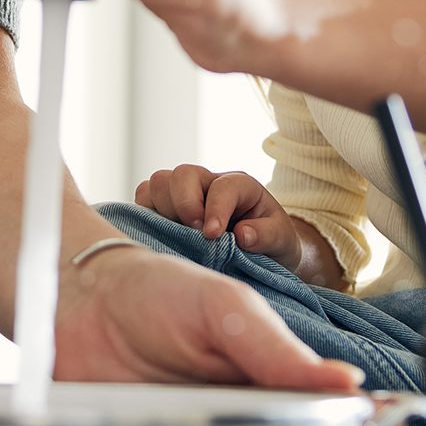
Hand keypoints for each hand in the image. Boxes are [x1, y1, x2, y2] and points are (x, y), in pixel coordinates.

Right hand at [136, 164, 302, 270]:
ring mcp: (185, 194)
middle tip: (194, 234)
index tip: (213, 235)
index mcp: (239, 185)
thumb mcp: (282, 240)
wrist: (264, 250)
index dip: (215, 208)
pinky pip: (144, 199)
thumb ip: (267, 235)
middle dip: (184, 203)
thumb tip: (242, 235)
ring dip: (162, 208)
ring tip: (177, 236)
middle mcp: (208, 183)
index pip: (221, 186)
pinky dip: (146, 215)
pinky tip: (162, 237)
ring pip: (158, 183)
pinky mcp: (166, 208)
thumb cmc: (272, 242)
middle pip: (182, 174)